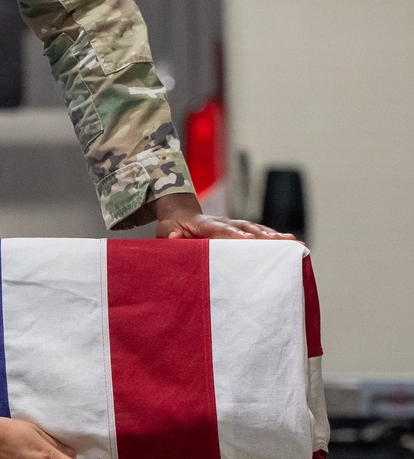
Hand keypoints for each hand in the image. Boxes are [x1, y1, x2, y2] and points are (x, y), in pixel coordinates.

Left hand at [152, 193, 294, 240]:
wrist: (180, 215)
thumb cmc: (172, 227)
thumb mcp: (164, 230)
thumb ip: (169, 234)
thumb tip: (174, 235)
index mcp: (204, 223)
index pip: (220, 229)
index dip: (234, 235)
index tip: (248, 240)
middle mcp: (223, 221)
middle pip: (245, 227)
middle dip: (263, 235)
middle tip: (282, 242)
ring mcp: (233, 224)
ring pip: (255, 229)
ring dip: (273, 235)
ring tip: (293, 242)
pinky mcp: (240, 229)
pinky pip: (258, 232)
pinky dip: (273, 237)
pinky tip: (289, 243)